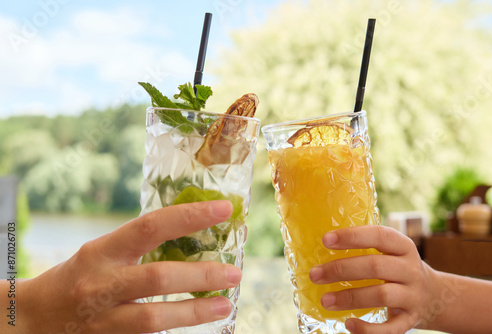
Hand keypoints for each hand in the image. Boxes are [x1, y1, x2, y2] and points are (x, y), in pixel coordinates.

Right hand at [17, 201, 241, 333]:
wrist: (34, 318)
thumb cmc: (78, 276)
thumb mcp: (103, 252)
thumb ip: (140, 244)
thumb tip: (192, 228)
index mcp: (103, 250)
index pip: (151, 226)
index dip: (189, 215)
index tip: (223, 209)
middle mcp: (102, 282)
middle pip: (158, 277)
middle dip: (201, 274)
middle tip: (234, 272)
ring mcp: (103, 317)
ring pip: (155, 318)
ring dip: (196, 311)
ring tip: (225, 303)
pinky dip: (177, 326)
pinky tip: (198, 319)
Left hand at [309, 225, 437, 333]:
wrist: (433, 295)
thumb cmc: (396, 268)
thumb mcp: (389, 252)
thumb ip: (364, 248)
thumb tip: (318, 247)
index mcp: (403, 246)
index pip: (379, 235)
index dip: (352, 237)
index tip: (325, 240)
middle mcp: (410, 269)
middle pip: (375, 266)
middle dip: (341, 270)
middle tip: (315, 274)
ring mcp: (412, 296)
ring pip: (381, 295)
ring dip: (349, 298)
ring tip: (325, 300)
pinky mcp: (410, 320)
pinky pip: (391, 328)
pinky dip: (368, 329)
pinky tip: (348, 324)